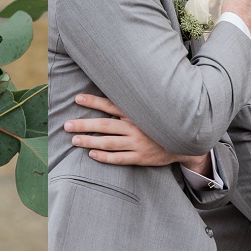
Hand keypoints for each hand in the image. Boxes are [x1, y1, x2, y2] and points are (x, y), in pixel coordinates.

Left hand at [67, 94, 207, 169]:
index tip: (77, 99)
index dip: (93, 102)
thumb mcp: (150, 111)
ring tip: (74, 140)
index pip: (111, 105)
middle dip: (84, 125)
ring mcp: (138, 144)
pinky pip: (119, 158)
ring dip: (90, 141)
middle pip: (105, 126)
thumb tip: (115, 92)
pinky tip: (92, 154)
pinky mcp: (141, 158)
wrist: (184, 143)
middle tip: (66, 125)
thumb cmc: (161, 124)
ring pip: (109, 143)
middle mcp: (136, 128)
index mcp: (136, 114)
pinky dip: (104, 157)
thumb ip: (133, 105)